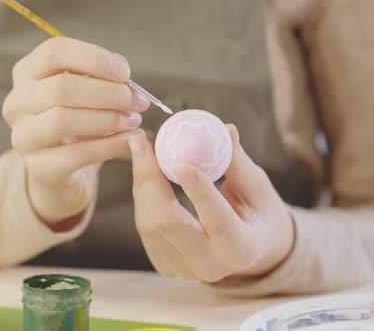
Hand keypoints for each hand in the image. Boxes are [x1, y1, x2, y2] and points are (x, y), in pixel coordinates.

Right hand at [3, 37, 149, 225]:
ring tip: (133, 121)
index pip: (54, 52)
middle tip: (136, 101)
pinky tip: (129, 141)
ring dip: (107, 119)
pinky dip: (108, 146)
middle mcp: (17, 102)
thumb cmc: (76, 119)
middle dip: (107, 93)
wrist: (61, 169)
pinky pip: (76, 154)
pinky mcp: (38, 167)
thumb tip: (122, 73)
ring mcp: (23, 137)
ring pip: (63, 120)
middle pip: (61, 88)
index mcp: (26, 73)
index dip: (93, 58)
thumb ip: (102, 75)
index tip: (124, 73)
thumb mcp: (86, 91)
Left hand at [128, 125, 293, 281]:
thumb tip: (225, 129)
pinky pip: (144, 227)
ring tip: (141, 149)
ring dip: (142, 183)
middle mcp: (210, 266)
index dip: (199, 194)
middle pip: (168, 224)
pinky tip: (144, 172)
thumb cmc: (258, 212)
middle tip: (141, 142)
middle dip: (150, 180)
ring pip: (149, 224)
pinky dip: (142, 195)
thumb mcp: (257, 187)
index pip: (218, 222)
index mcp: (241, 249)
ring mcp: (183, 269)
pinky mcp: (164, 264)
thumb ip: (238, 162)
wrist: (251, 250)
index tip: (182, 164)